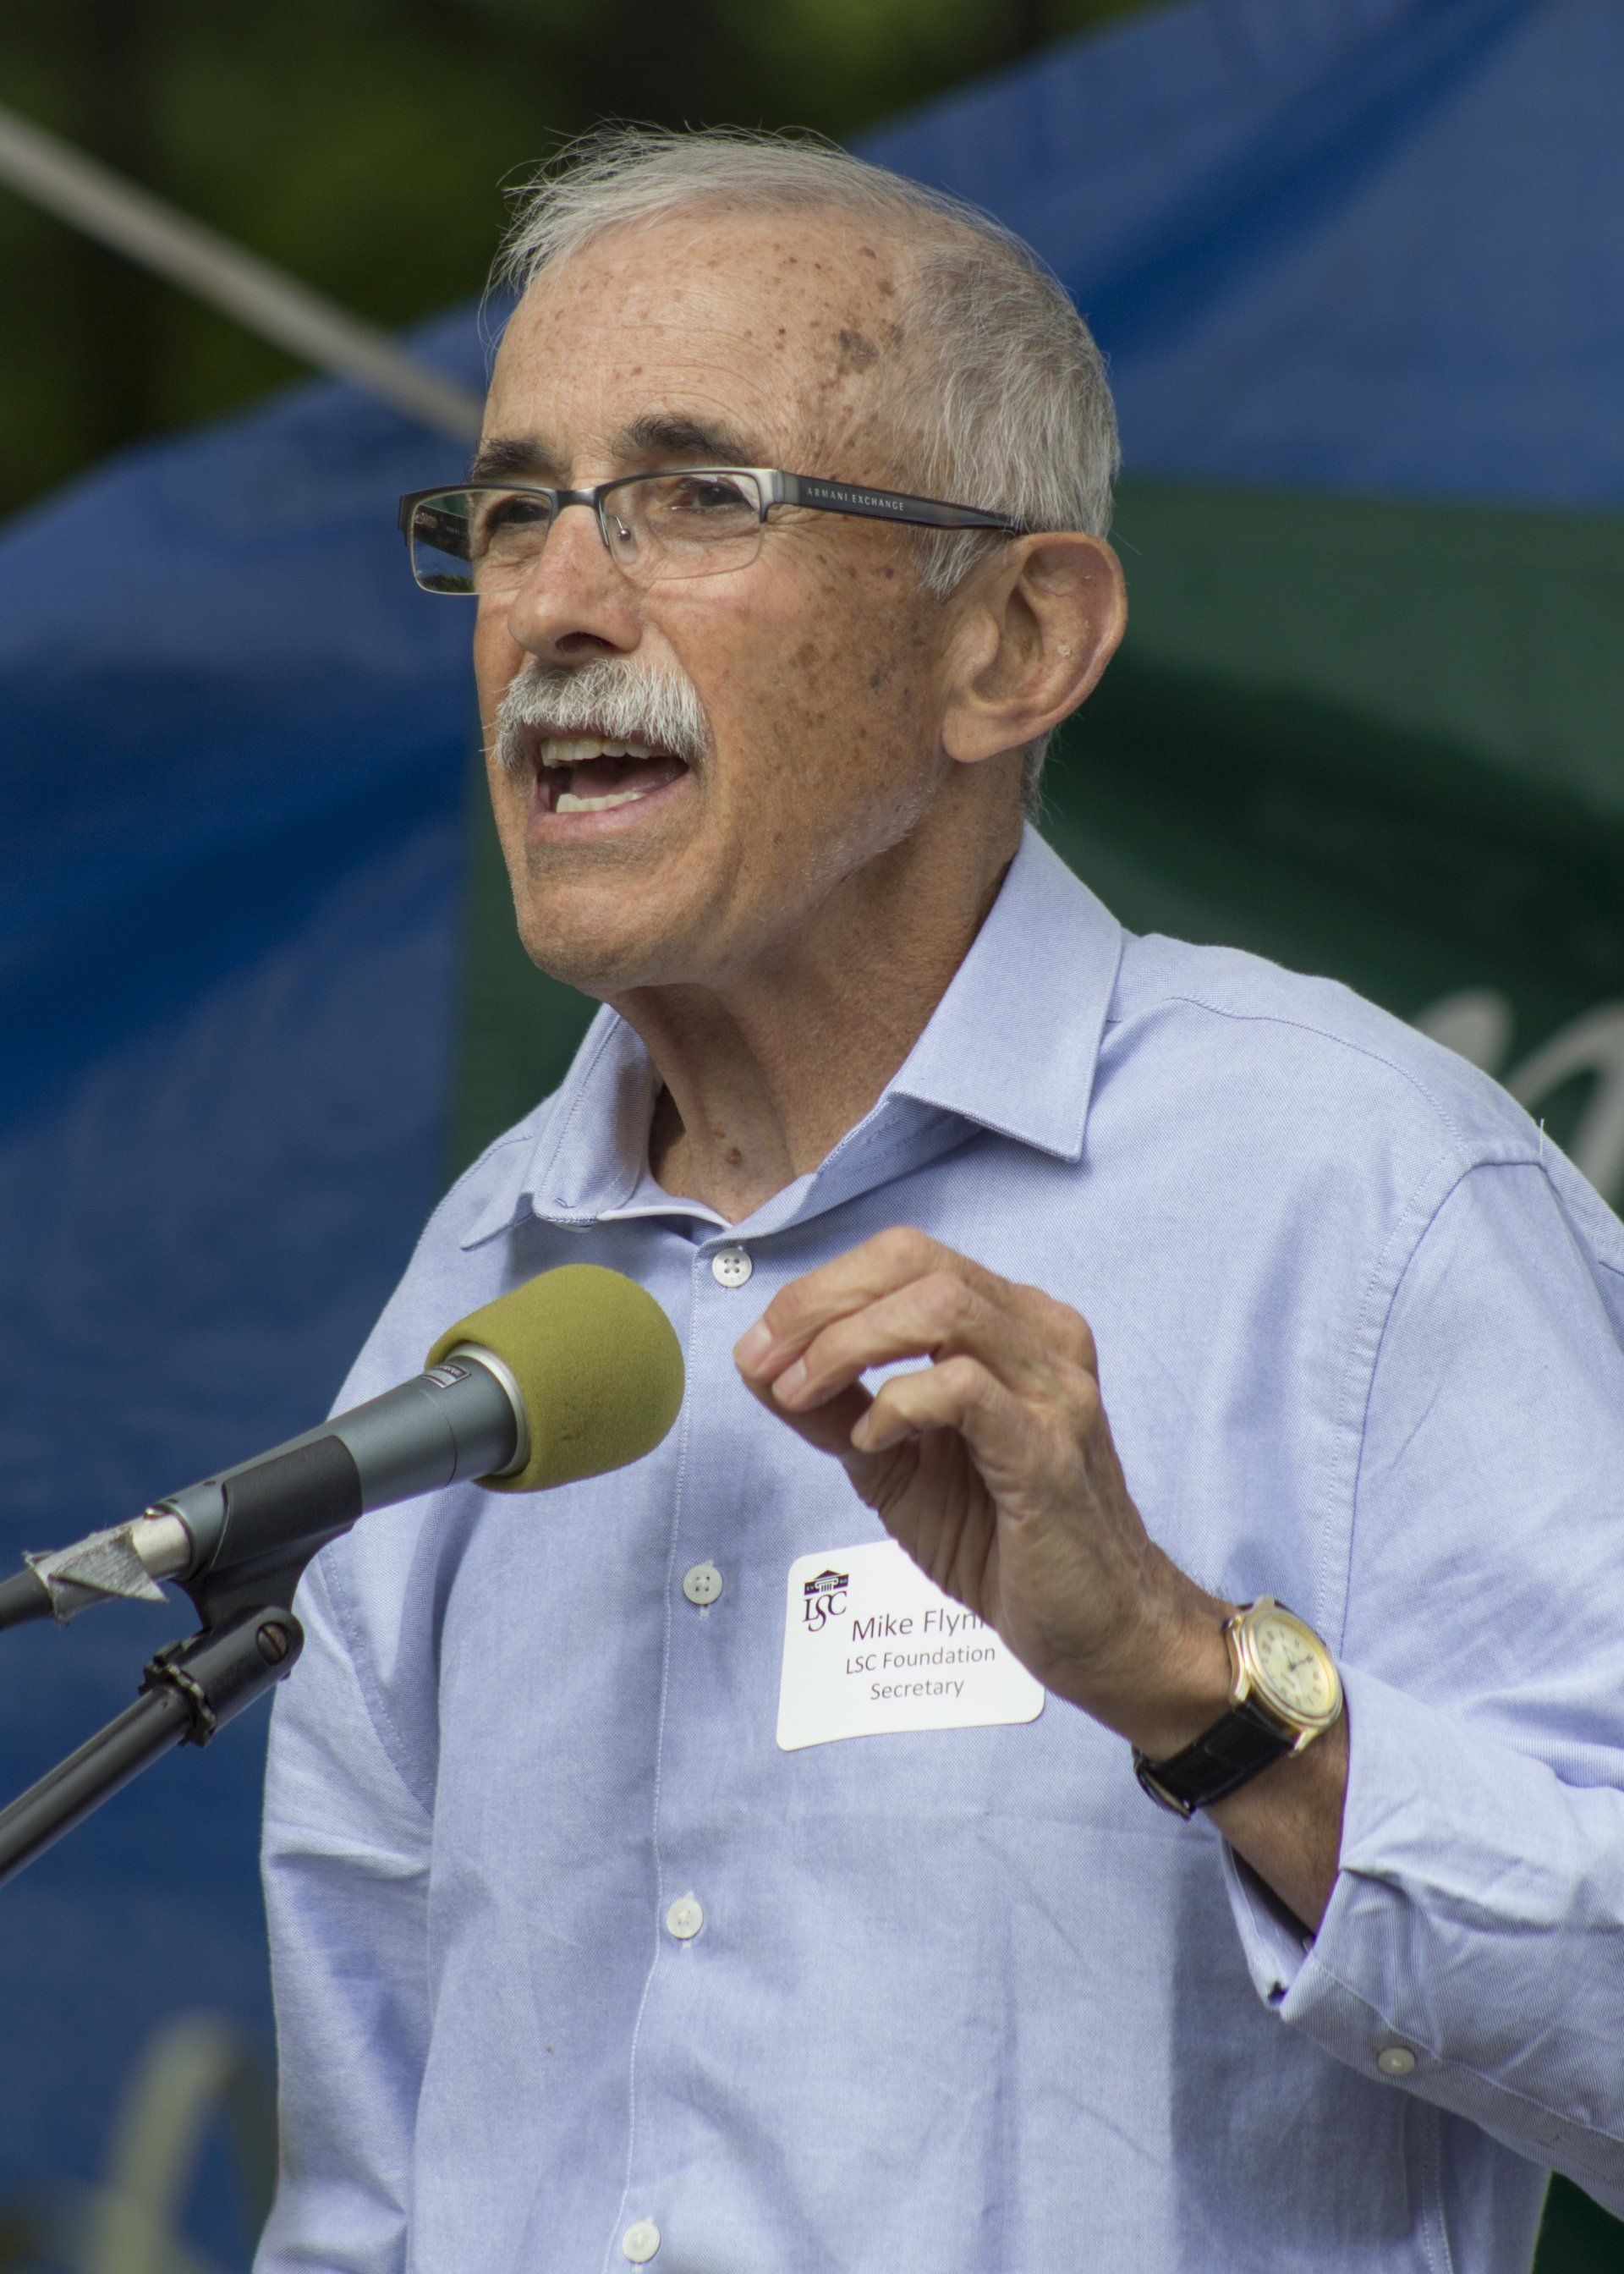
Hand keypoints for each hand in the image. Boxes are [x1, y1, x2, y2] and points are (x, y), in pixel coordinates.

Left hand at [733, 1226, 1230, 1750]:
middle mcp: (1039, 1336)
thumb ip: (835, 1410)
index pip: (904, 1258)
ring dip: (849, 1343)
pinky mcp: (1049, 1450)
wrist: (1098, 1628)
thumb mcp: (896, 1465)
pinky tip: (872, 1438)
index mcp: (1009, 1324)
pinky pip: (964, 1388)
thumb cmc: (1004, 1541)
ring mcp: (1052, 1389)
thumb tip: (758, 1366)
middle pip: (916, 1262)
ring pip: (941, 1307)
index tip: (759, 1346)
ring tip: (802, 1395)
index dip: (818, 1289)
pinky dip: (899, 1402)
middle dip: (820, 1302)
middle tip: (764, 1362)